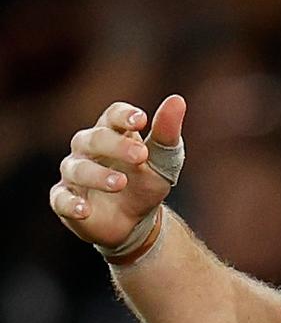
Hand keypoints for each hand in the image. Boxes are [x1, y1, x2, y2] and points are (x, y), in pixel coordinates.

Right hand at [49, 95, 186, 247]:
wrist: (136, 221)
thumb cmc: (147, 182)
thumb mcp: (164, 160)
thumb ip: (167, 133)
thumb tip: (177, 100)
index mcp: (113, 133)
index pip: (112, 116)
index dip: (124, 115)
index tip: (141, 120)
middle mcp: (88, 149)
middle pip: (94, 138)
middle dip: (115, 145)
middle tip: (141, 155)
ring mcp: (74, 174)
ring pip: (77, 168)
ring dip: (98, 175)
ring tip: (121, 183)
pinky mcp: (64, 199)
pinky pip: (60, 199)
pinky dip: (71, 204)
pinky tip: (85, 210)